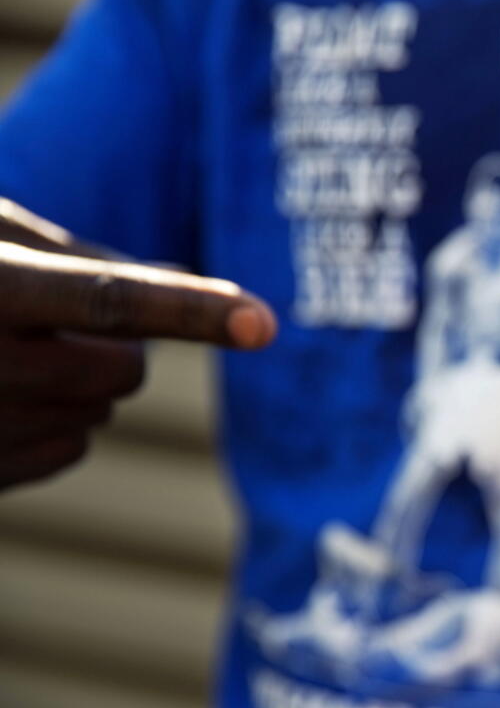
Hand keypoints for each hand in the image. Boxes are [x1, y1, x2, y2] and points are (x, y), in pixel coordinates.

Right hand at [0, 201, 276, 488]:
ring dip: (82, 388)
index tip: (265, 321)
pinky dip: (55, 426)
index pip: (107, 298)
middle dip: (117, 348)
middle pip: (122, 371)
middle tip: (58, 323)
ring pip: (95, 418)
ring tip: (4, 356)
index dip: (190, 309)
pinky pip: (61, 453)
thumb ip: (74, 254)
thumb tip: (184, 278)